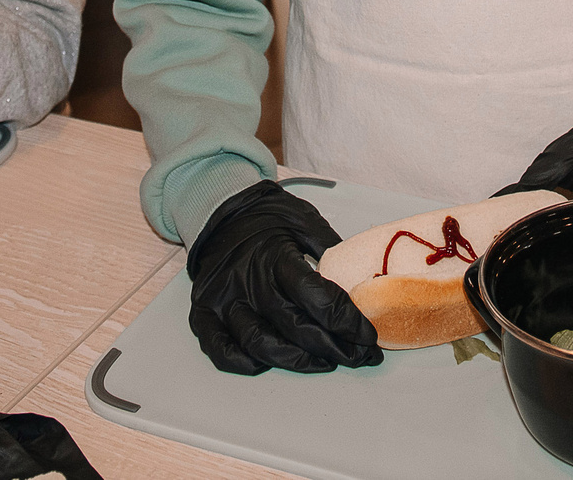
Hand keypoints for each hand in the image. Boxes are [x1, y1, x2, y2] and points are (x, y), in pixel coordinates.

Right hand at [185, 182, 380, 375]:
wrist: (220, 210)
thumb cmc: (267, 217)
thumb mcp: (304, 221)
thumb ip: (330, 251)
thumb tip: (361, 283)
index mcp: (275, 255)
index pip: (316, 297)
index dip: (347, 321)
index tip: (367, 335)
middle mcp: (248, 280)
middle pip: (294, 326)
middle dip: (333, 347)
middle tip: (358, 357)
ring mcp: (223, 299)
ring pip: (260, 343)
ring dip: (296, 360)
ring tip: (325, 363)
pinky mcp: (204, 312)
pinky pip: (220, 349)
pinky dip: (245, 363)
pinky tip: (270, 363)